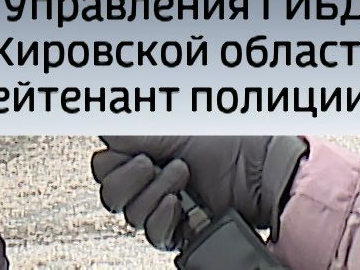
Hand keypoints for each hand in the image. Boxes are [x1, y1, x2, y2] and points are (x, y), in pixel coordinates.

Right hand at [89, 135, 307, 250]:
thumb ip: (130, 129)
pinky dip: (162, 219)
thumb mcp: (170, 124)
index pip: (105, 167)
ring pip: (129, 215)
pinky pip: (153, 235)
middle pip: (110, 194)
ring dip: (153, 194)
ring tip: (182, 179)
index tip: (139, 152)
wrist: (256, 170)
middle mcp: (151, 180)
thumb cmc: (225, 140)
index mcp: (145, 152)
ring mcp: (165, 207)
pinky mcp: (180, 230)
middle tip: (155, 164)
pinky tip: (176, 206)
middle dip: (131, 179)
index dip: (116, 163)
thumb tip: (102, 129)